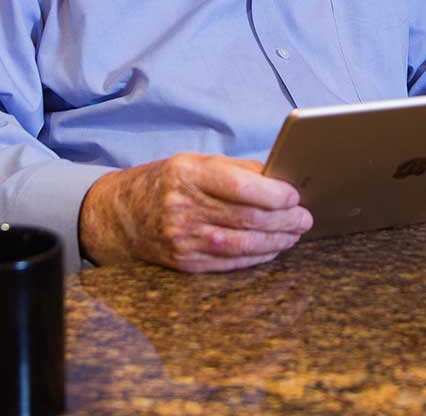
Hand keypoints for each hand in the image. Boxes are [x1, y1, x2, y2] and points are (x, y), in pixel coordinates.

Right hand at [79, 154, 311, 271]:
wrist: (121, 214)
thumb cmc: (166, 182)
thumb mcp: (195, 162)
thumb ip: (237, 170)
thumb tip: (280, 179)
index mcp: (187, 175)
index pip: (240, 186)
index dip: (273, 193)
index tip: (294, 195)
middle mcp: (183, 207)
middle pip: (246, 218)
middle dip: (283, 219)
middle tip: (304, 218)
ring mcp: (182, 239)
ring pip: (241, 243)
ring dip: (275, 240)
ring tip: (295, 234)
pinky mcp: (184, 262)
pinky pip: (229, 261)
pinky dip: (256, 256)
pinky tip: (272, 248)